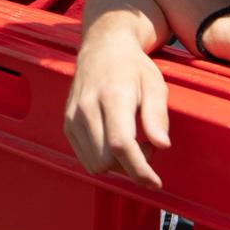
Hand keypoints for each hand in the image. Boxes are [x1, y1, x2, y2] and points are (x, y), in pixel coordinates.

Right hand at [64, 26, 171, 188]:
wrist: (103, 47)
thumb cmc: (133, 66)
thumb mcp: (155, 84)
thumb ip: (157, 115)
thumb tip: (162, 145)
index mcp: (112, 95)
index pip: (120, 144)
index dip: (139, 169)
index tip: (155, 182)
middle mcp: (87, 107)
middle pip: (107, 160)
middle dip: (132, 165)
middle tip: (147, 145)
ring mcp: (74, 116)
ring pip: (95, 164)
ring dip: (117, 165)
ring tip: (132, 142)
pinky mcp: (68, 124)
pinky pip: (86, 158)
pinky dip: (104, 159)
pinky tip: (115, 141)